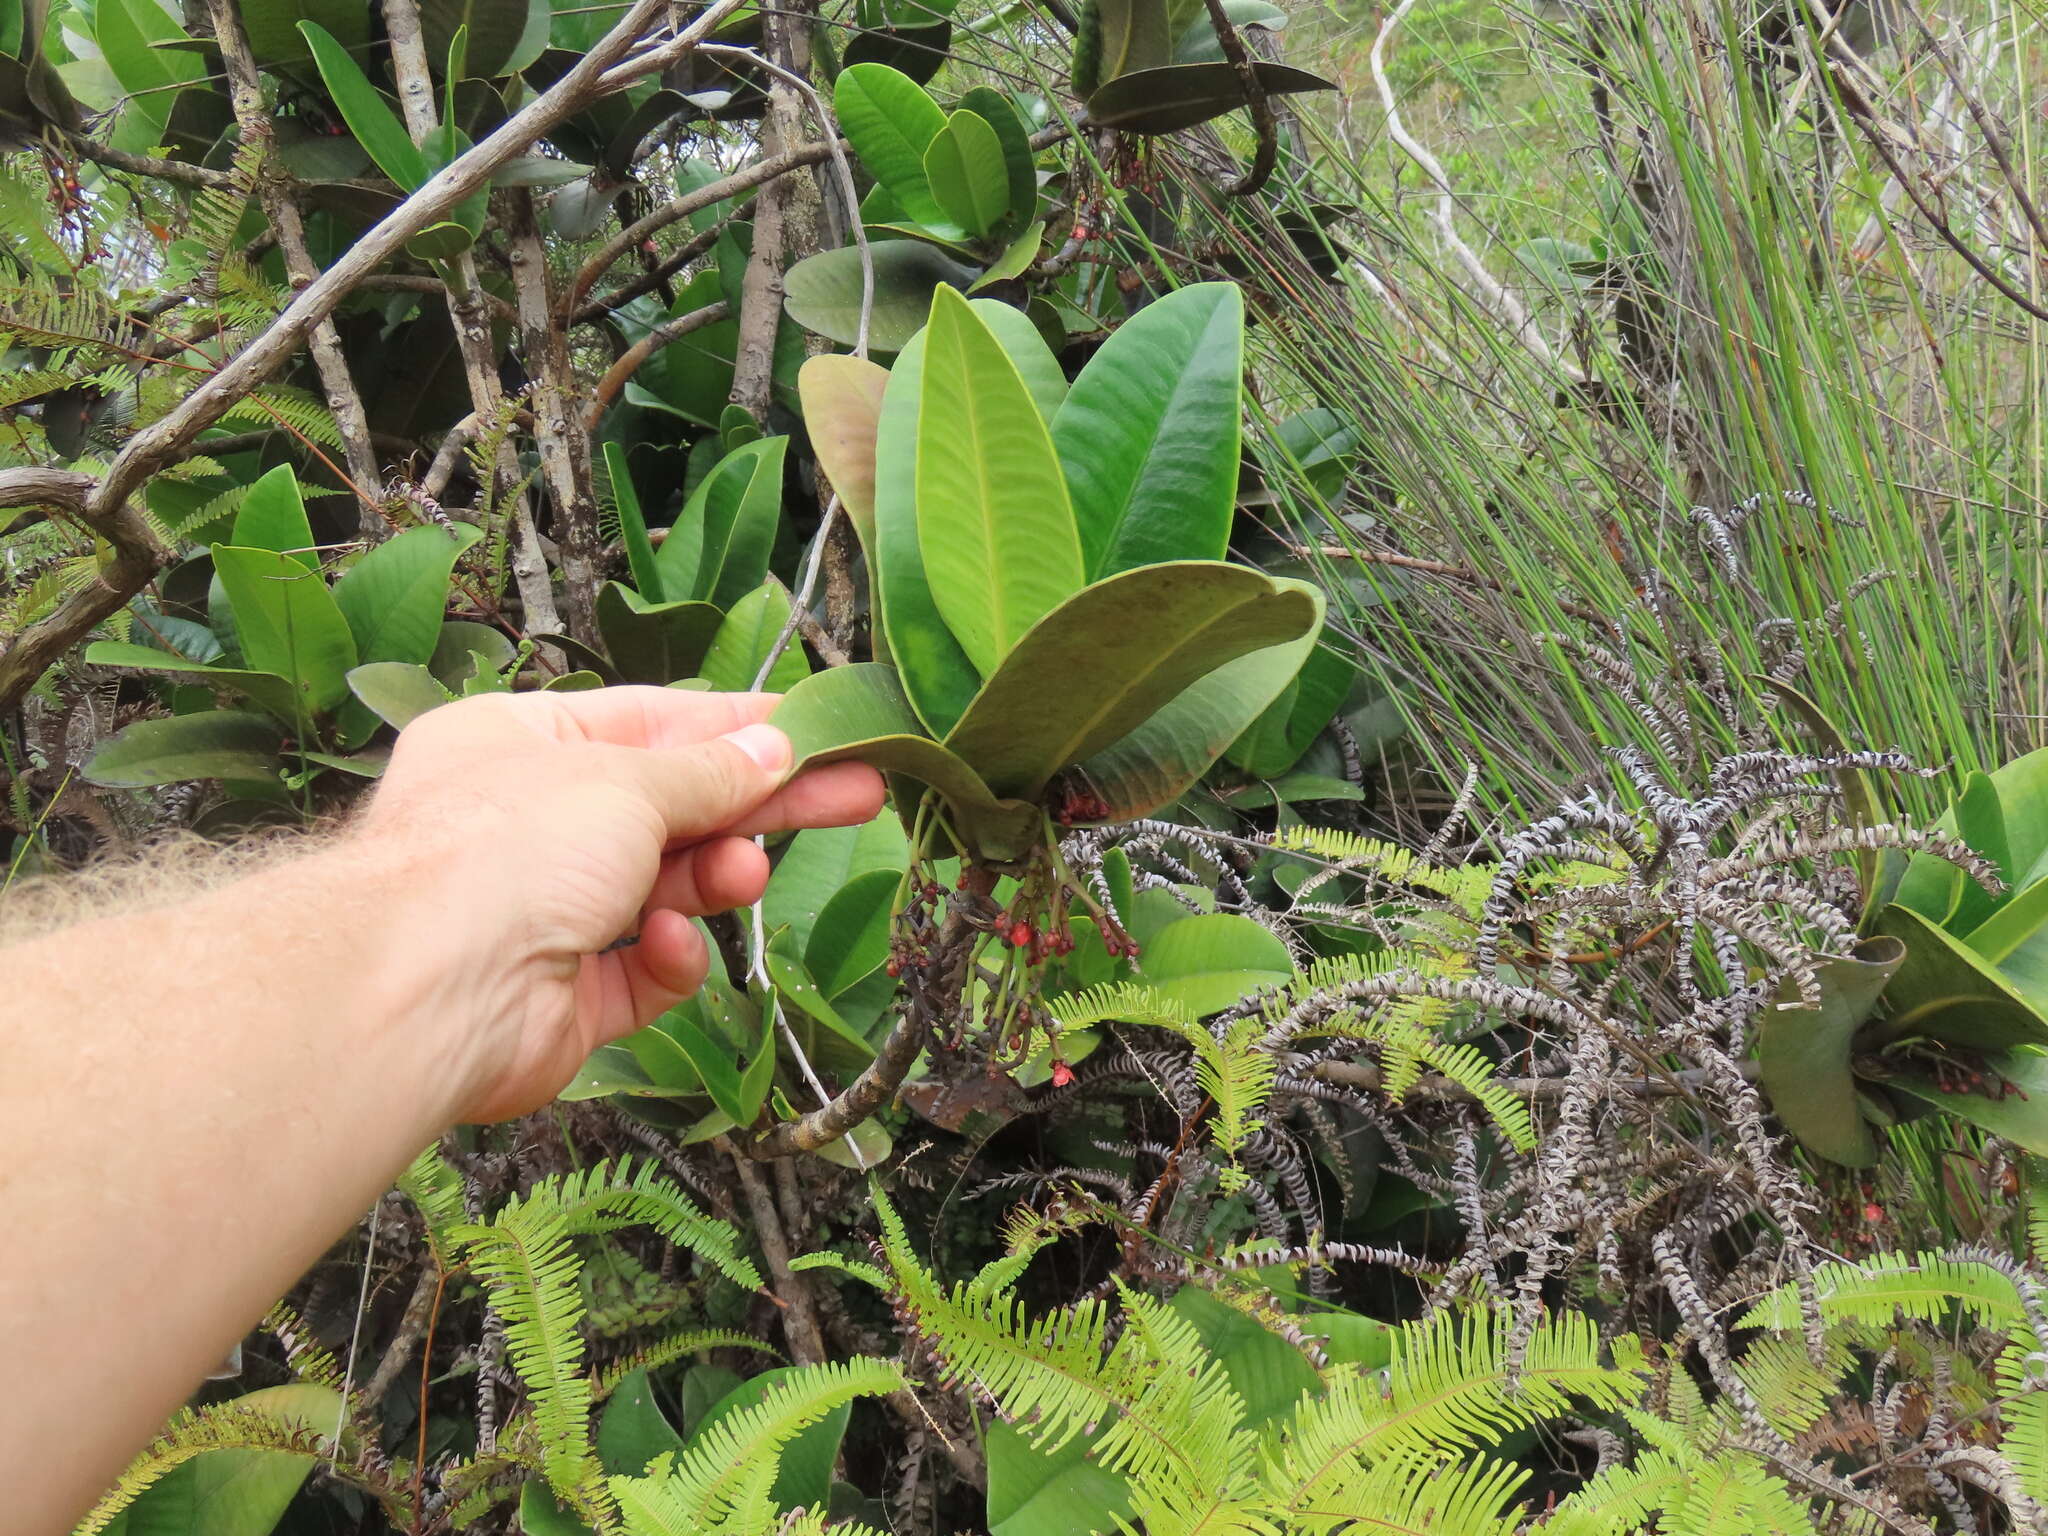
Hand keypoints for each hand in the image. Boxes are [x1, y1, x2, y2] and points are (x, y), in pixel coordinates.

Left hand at [355, 686, 883, 1120]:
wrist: (427, 990)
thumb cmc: (506, 848)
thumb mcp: (625, 779)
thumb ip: (709, 773)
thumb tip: (774, 749)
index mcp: (522, 744)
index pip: (650, 723)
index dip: (737, 729)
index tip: (819, 733)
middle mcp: (530, 824)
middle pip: (671, 808)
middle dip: (761, 803)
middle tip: (857, 795)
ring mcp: (547, 914)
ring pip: (666, 889)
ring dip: (715, 879)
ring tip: (749, 875)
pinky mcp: (566, 998)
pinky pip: (643, 970)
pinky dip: (668, 955)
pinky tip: (670, 941)